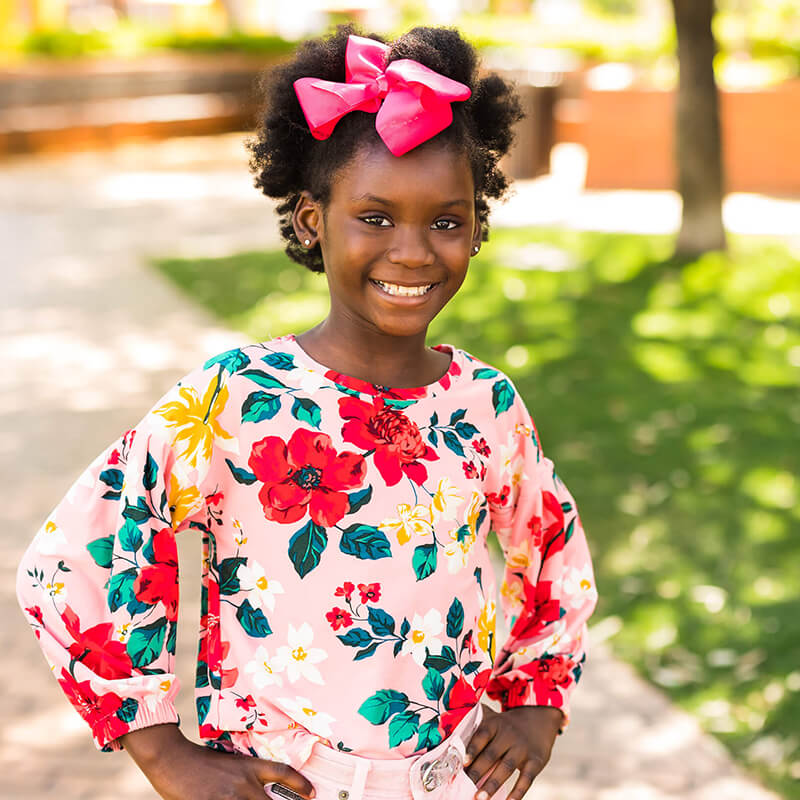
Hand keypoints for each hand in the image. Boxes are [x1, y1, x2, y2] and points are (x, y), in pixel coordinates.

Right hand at [119, 723, 315, 799]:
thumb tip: (260, 791)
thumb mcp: (230, 764)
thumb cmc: (201, 763)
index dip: (300, 784)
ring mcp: (228, 797)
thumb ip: (246, 777)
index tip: (312, 793)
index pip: (282, 773)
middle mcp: (243, 783)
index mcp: (248, 767)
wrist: (173, 759)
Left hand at [463, 705, 562, 799]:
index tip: (462, 763)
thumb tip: (446, 725)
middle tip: (465, 787)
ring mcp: (522, 748)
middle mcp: (509, 735)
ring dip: (492, 784)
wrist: (538, 719)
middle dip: (477, 772)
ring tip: (480, 798)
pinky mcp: (535, 761)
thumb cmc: (506, 725)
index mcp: (495, 725)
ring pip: (506, 768)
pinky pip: (526, 778)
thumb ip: (475, 722)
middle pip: (491, 755)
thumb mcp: (493, 718)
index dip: (472, 749)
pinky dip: (518, 792)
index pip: (482, 735)